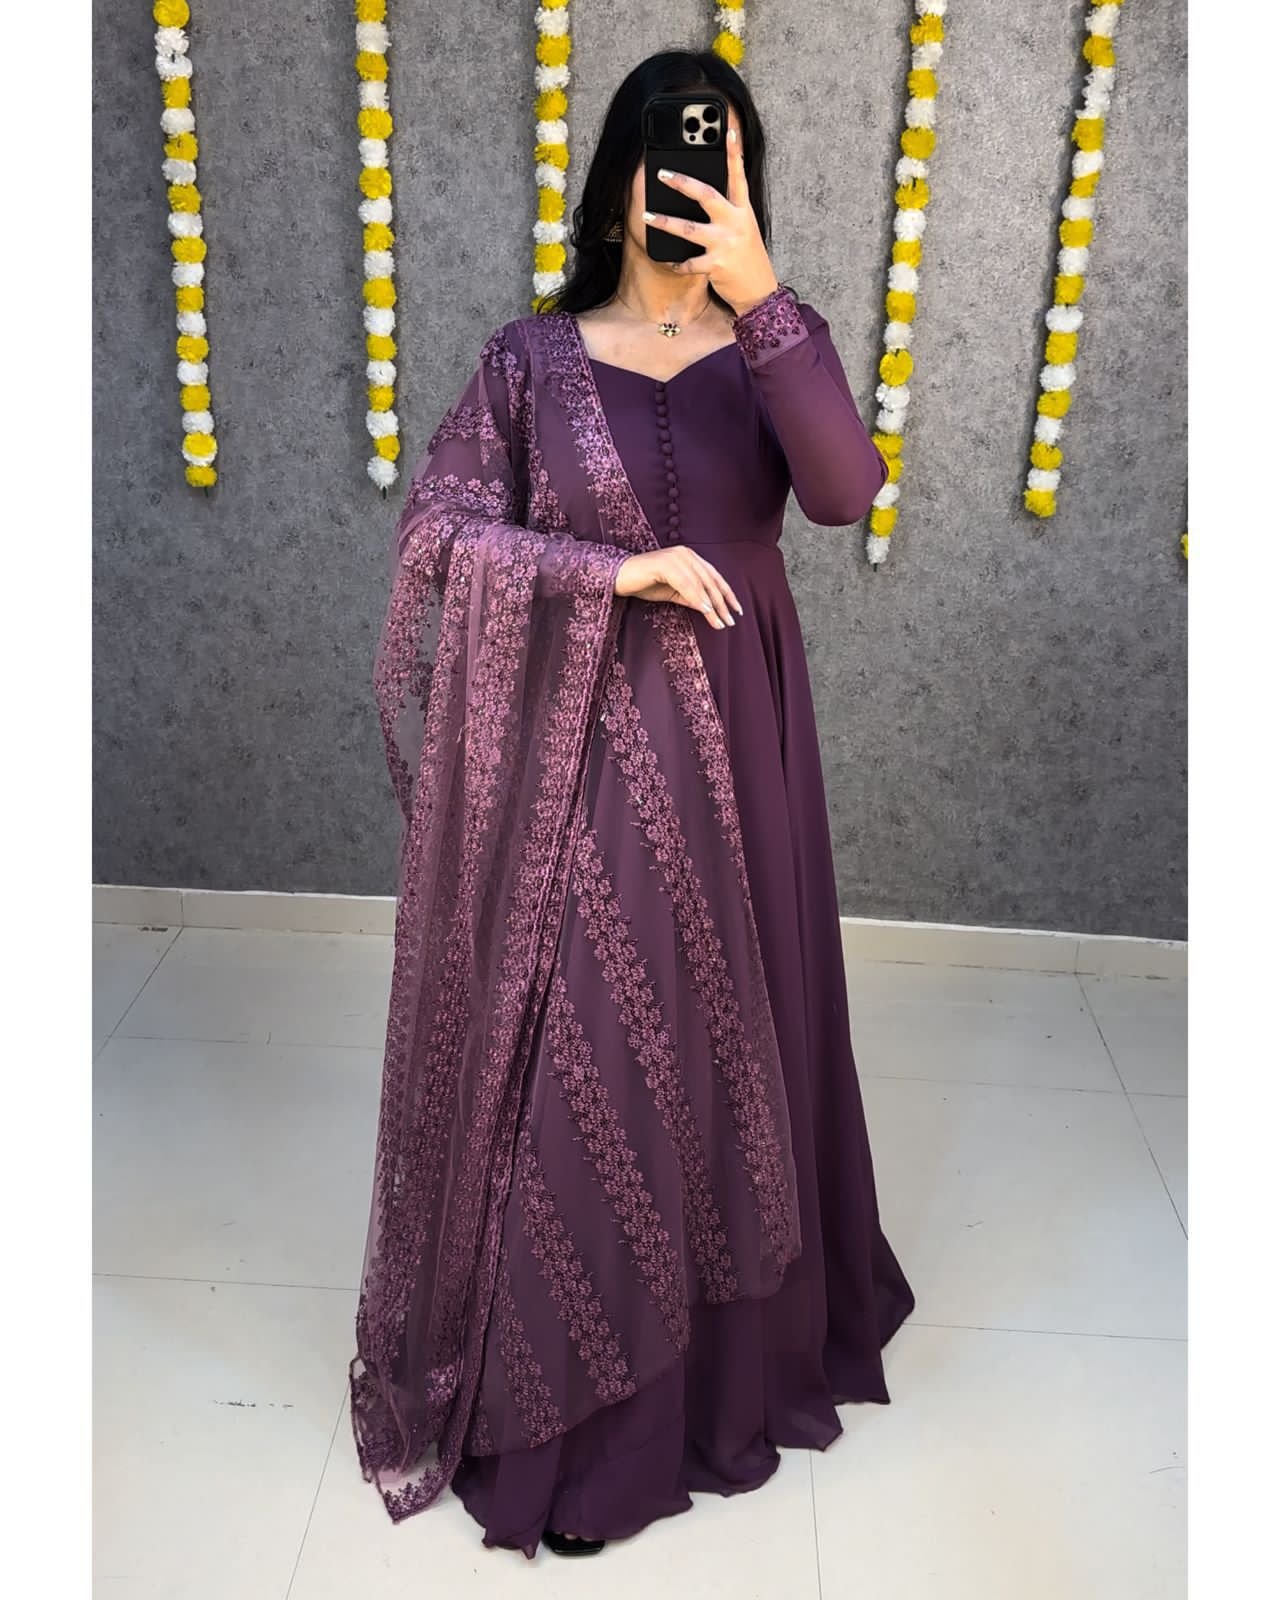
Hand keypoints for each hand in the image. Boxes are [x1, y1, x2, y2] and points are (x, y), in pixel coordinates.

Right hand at [615, 548, 742, 629]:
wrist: (619, 577)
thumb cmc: (644, 583)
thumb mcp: (673, 592)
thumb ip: (691, 597)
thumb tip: (710, 609)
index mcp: (689, 557)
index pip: (713, 576)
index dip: (727, 593)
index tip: (737, 610)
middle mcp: (685, 553)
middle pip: (710, 580)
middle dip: (722, 603)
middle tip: (731, 621)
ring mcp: (676, 557)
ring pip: (700, 584)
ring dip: (712, 605)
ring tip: (720, 622)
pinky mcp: (666, 564)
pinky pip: (686, 583)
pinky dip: (696, 598)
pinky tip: (705, 610)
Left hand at [642, 125, 779, 315]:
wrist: (759, 291)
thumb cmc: (747, 257)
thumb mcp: (744, 228)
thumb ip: (728, 210)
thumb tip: (701, 193)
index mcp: (743, 210)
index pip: (738, 175)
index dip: (734, 151)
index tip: (728, 128)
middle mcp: (735, 223)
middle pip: (707, 195)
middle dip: (683, 183)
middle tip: (662, 173)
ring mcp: (725, 244)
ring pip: (689, 229)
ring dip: (665, 222)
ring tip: (646, 215)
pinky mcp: (716, 266)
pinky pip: (689, 263)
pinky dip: (677, 263)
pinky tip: (669, 261)